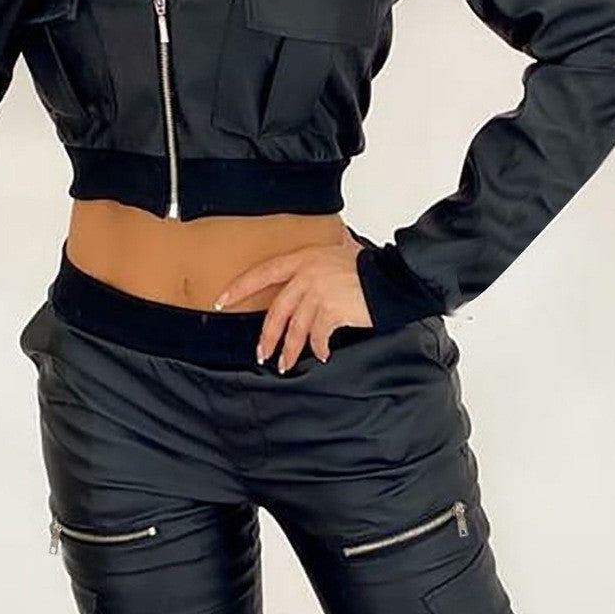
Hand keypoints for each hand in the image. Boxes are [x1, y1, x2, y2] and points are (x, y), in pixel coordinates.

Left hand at [212, 225, 373, 372]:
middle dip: (266, 336)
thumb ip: (321, 258)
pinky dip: (318, 348)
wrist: (393, 277)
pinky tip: (322, 354)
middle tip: (260, 353)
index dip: (239, 288)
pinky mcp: (331, 310)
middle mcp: (307, 274)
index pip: (262, 273)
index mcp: (303, 258)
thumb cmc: (370, 267)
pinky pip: (317, 336)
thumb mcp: (339, 252)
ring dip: (289, 349)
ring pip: (295, 328)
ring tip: (284, 363)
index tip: (221, 301)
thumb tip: (322, 250)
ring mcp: (318, 292)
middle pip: (276, 310)